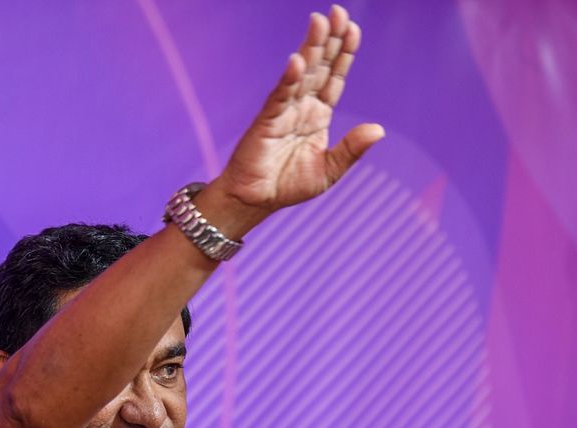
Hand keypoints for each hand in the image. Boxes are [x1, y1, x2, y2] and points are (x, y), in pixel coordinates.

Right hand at [220, 5, 383, 211]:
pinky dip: (288, 79)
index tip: (353, 28)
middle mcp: (301, 107)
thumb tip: (379, 129)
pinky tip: (297, 61)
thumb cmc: (288, 186)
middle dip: (328, 39)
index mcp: (318, 115)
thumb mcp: (329, 170)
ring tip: (319, 22)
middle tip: (338, 11)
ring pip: (301, 74)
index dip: (343, 53)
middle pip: (319, 67)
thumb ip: (351, 149)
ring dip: (310, 48)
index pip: (334, 77)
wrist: (255, 201)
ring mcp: (283, 112)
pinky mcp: (266, 121)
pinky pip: (279, 96)